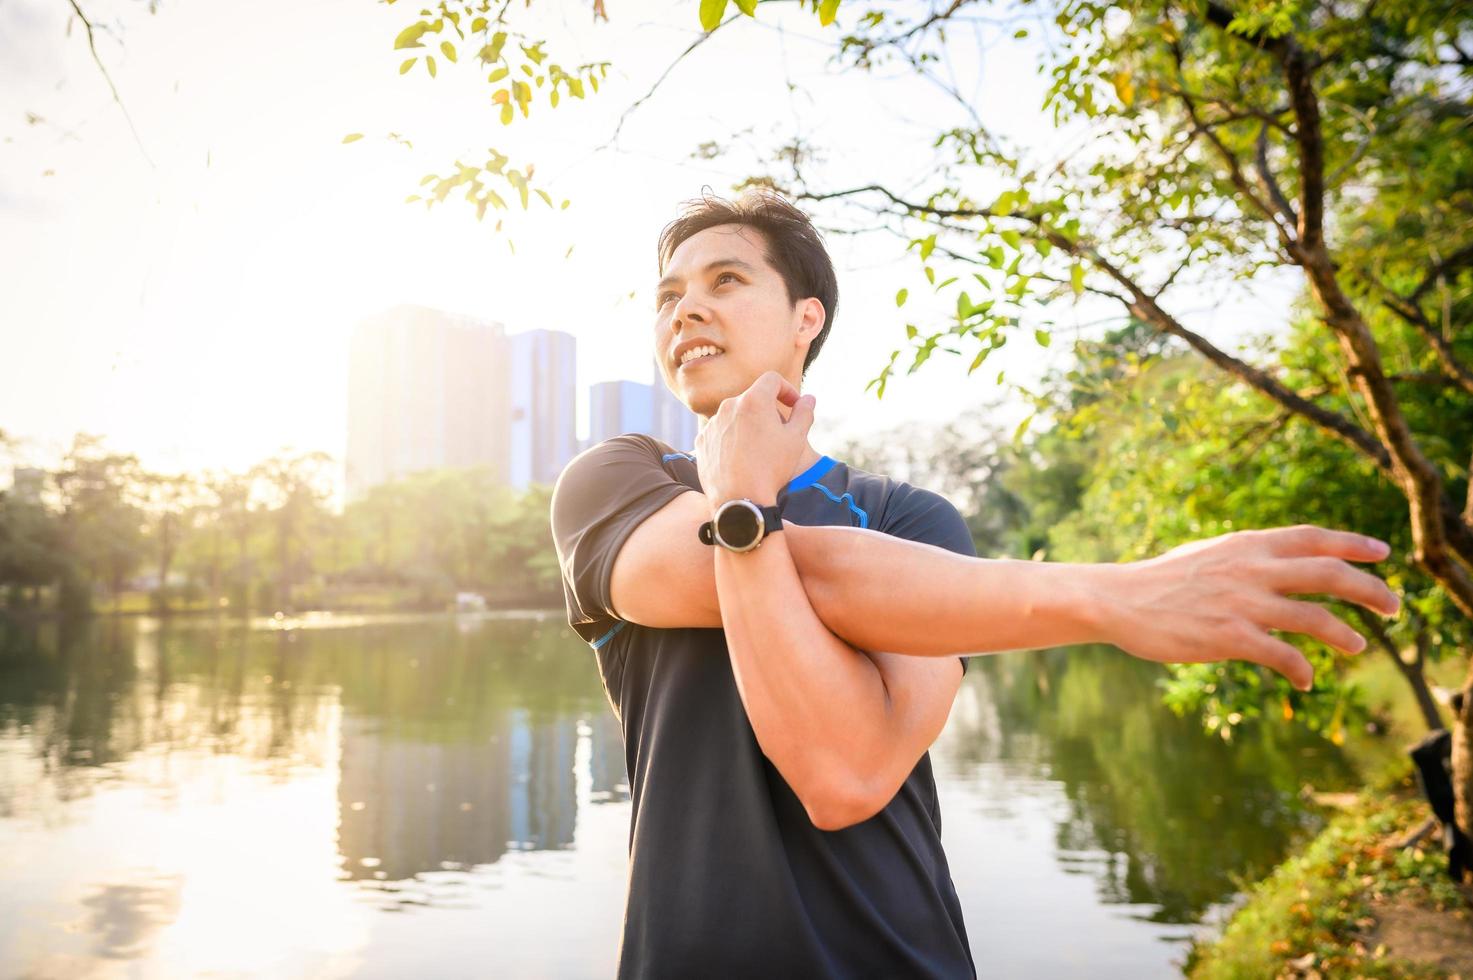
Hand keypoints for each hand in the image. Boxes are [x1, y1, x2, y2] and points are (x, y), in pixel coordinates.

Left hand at [695, 371, 815, 510]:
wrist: (740, 501)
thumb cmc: (771, 469)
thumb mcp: (796, 440)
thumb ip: (804, 413)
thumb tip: (807, 398)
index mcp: (753, 400)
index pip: (772, 379)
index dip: (786, 389)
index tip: (793, 406)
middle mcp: (729, 406)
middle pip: (752, 398)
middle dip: (767, 410)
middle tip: (778, 434)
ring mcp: (712, 424)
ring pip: (735, 415)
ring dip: (748, 425)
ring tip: (758, 450)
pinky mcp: (702, 441)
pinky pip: (720, 432)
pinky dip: (731, 439)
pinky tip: (741, 459)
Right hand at [1099, 525, 1400, 690]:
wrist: (1117, 600)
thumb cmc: (1159, 581)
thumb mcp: (1207, 555)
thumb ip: (1245, 558)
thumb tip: (1276, 563)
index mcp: (1246, 545)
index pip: (1313, 538)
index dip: (1353, 544)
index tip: (1383, 553)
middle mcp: (1251, 570)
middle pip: (1329, 575)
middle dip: (1370, 590)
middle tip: (1394, 607)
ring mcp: (1243, 604)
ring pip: (1316, 617)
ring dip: (1345, 634)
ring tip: (1358, 645)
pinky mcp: (1230, 638)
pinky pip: (1283, 656)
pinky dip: (1302, 669)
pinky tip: (1305, 679)